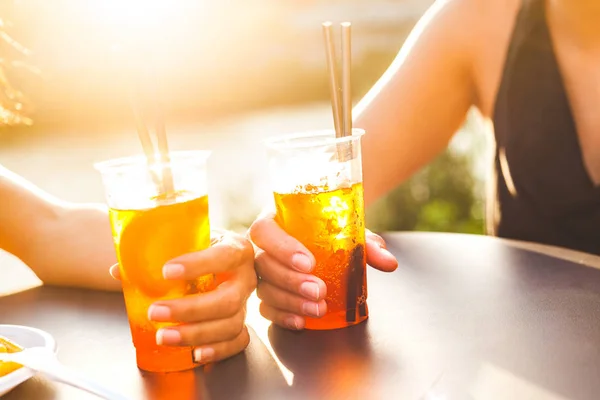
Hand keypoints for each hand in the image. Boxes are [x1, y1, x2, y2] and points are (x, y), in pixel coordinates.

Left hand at [109, 230, 255, 363]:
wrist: (220, 259)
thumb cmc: (201, 249)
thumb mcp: (185, 242)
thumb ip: (156, 254)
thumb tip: (118, 271)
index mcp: (236, 249)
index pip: (223, 256)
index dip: (197, 265)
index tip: (166, 271)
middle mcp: (246, 277)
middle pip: (228, 299)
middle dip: (190, 310)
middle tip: (156, 312)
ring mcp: (246, 302)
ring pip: (231, 324)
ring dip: (196, 334)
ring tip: (164, 336)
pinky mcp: (242, 322)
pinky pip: (238, 341)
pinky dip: (218, 350)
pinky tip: (195, 353)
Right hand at [248, 211, 397, 329]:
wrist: (325, 232)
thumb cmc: (330, 228)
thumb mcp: (348, 230)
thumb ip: (367, 244)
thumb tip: (388, 262)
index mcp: (275, 219)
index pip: (264, 231)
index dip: (282, 248)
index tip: (309, 262)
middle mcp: (264, 245)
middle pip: (263, 264)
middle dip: (292, 281)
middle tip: (319, 290)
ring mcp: (263, 270)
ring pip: (264, 288)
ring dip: (290, 301)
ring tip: (318, 308)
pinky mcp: (268, 291)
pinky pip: (265, 307)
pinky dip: (282, 316)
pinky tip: (301, 321)